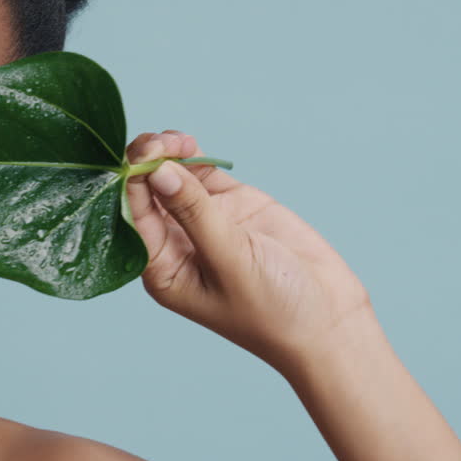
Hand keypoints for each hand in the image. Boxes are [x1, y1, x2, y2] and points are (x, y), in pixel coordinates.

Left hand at [125, 130, 372, 374]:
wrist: (327, 319)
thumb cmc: (272, 308)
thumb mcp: (230, 260)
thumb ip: (194, 213)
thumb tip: (157, 171)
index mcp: (162, 268)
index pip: (134, 217)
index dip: (132, 183)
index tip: (144, 156)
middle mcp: (176, 244)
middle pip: (146, 194)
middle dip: (147, 163)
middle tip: (162, 143)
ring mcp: (204, 222)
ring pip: (172, 178)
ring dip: (168, 154)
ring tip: (179, 141)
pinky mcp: (232, 206)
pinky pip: (202, 173)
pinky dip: (193, 157)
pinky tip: (190, 144)